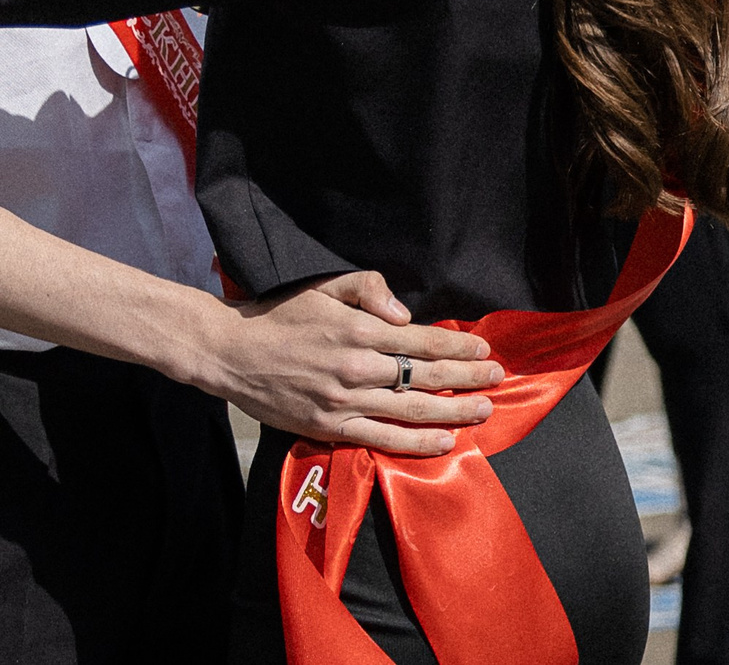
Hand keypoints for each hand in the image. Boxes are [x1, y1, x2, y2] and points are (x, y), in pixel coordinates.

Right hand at [195, 271, 504, 456]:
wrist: (230, 351)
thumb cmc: (278, 315)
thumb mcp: (321, 286)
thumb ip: (367, 290)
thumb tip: (405, 314)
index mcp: (358, 329)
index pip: (422, 341)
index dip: (457, 347)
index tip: (483, 349)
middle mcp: (357, 367)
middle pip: (425, 376)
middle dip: (468, 377)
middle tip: (497, 378)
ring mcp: (345, 401)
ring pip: (412, 410)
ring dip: (454, 411)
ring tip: (484, 410)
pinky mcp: (331, 428)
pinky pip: (383, 439)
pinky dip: (417, 442)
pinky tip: (444, 441)